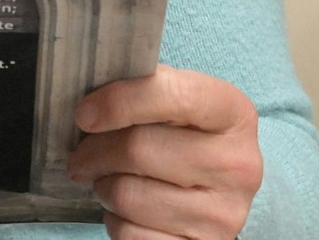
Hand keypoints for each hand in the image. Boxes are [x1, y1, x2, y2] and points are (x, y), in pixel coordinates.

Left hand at [66, 64, 262, 239]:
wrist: (216, 194)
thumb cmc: (186, 140)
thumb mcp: (180, 106)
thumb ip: (146, 92)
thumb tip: (92, 103)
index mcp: (234, 114)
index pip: (174, 96)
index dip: (119, 102)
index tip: (84, 114)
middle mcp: (237, 164)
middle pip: (139, 149)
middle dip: (94, 152)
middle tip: (81, 155)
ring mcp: (223, 213)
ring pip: (128, 196)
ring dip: (103, 188)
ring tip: (107, 180)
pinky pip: (131, 235)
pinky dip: (115, 221)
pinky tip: (126, 209)